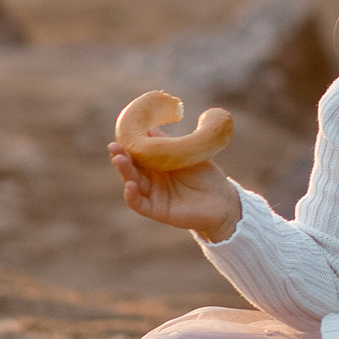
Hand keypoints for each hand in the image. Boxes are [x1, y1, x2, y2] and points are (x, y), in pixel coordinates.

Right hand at [110, 143, 240, 242]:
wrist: (224, 199)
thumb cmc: (206, 175)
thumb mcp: (186, 154)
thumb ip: (168, 144)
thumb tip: (149, 127)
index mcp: (156, 166)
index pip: (136, 156)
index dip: (126, 148)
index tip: (118, 137)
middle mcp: (151, 181)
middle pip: (130, 170)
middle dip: (121, 158)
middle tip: (114, 147)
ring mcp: (153, 196)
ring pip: (132, 185)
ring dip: (124, 173)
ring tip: (120, 160)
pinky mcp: (158, 211)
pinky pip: (140, 204)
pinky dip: (132, 196)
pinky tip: (130, 186)